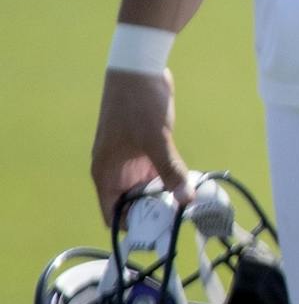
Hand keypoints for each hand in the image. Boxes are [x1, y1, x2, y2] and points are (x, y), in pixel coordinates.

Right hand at [89, 69, 192, 226]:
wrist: (139, 68)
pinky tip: (188, 185)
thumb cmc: (137, 103)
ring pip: (145, 187)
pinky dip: (168, 179)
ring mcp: (130, 159)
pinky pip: (155, 172)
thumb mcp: (156, 139)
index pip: (113, 212)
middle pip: (131, 203)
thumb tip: (184, 198)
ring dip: (163, 196)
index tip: (156, 235)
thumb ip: (170, 170)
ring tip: (187, 208)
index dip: (131, 226)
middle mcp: (115, 170)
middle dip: (151, 213)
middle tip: (179, 223)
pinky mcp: (145, 147)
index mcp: (106, 173)